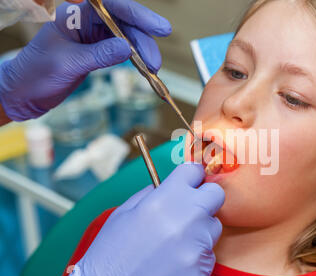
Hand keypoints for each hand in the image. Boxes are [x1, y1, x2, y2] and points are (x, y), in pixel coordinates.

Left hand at [0, 0, 170, 120]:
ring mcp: (92, 38)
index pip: (111, 6)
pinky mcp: (97, 53)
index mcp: (75, 16)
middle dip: (143, 40)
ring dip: (142, 52)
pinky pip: (121, 52)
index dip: (137, 14)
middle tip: (155, 61)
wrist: (23, 93)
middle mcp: (86, 23)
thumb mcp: (68, 63)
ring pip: (126, 38)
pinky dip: (135, 61)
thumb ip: (99, 55)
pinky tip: (144, 68)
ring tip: (153, 68)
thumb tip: (128, 49)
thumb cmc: (35, 73)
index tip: (158, 27)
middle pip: (124, 23)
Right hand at [62, 163, 224, 275]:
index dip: (191, 175)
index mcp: (166, 199)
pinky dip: (196, 256)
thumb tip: (173, 185)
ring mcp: (198, 245)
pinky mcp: (202, 269)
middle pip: (215, 195)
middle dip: (204, 199)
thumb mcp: (125, 211)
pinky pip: (209, 254)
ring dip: (200, 230)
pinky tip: (175, 262)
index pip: (194, 171)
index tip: (190, 181)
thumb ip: (154, 193)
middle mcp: (187, 218)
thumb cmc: (111, 252)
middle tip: (189, 209)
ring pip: (213, 227)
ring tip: (174, 243)